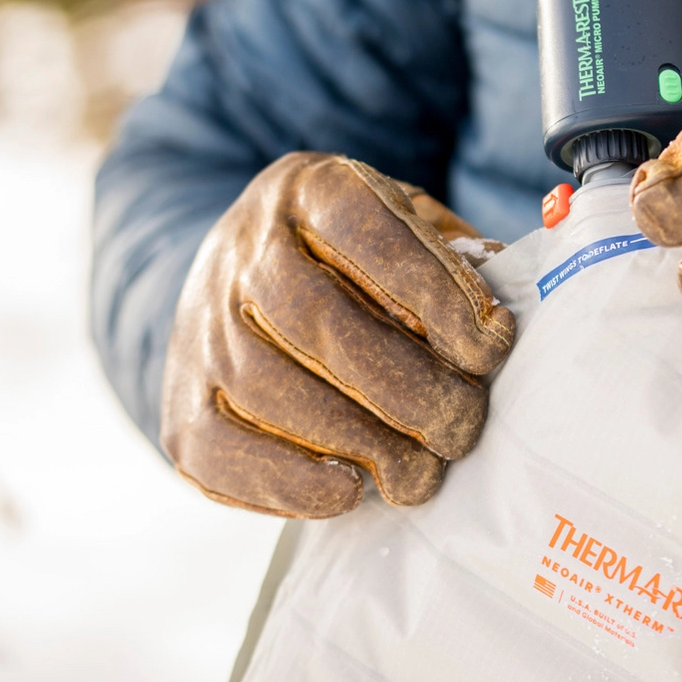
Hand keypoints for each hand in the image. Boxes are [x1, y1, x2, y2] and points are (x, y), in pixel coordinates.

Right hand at [161, 152, 514, 516]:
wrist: (235, 282)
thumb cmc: (352, 265)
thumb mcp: (406, 229)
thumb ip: (454, 261)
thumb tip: (501, 312)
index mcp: (311, 190)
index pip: (371, 233)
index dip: (438, 293)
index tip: (492, 345)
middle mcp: (245, 249)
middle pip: (320, 320)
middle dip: (407, 387)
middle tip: (462, 428)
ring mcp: (203, 325)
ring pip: (271, 387)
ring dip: (359, 442)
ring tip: (421, 474)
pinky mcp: (180, 402)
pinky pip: (221, 448)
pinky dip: (287, 480)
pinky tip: (348, 491)